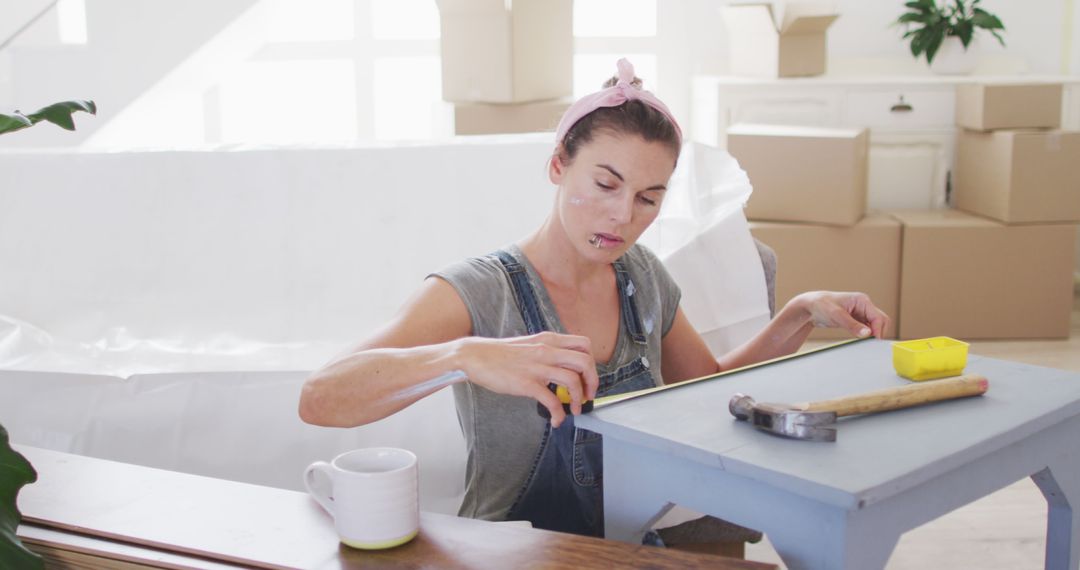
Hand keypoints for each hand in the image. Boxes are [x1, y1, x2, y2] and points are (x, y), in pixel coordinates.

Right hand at [453, 332, 600, 426]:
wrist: (474, 356)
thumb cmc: (500, 353)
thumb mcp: (530, 344)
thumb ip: (548, 351)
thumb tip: (563, 366)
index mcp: (549, 340)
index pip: (584, 346)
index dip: (592, 363)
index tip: (588, 377)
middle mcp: (547, 350)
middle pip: (585, 362)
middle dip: (593, 382)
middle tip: (587, 395)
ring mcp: (537, 367)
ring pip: (573, 381)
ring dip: (579, 399)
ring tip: (575, 409)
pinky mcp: (527, 383)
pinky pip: (552, 401)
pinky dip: (559, 414)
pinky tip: (556, 420)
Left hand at [797, 291, 889, 338]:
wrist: (811, 306)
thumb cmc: (822, 305)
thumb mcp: (836, 315)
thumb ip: (852, 325)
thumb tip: (868, 334)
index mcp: (862, 300)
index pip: (878, 317)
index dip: (878, 330)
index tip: (873, 341)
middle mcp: (864, 306)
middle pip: (881, 321)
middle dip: (877, 332)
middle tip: (869, 344)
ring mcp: (861, 313)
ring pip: (875, 326)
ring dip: (872, 334)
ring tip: (863, 342)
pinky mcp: (856, 320)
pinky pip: (867, 329)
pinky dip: (866, 335)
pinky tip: (859, 340)